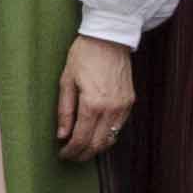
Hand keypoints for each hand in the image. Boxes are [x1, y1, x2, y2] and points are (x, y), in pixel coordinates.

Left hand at [54, 35, 136, 161]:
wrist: (109, 37)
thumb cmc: (84, 55)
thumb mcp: (66, 81)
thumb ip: (64, 111)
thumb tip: (62, 135)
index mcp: (93, 104)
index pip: (81, 139)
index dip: (71, 151)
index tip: (62, 154)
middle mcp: (111, 109)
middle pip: (97, 145)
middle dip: (83, 154)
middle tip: (70, 156)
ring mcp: (123, 106)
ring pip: (110, 139)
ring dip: (96, 147)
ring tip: (82, 147)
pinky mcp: (130, 102)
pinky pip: (118, 127)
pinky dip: (107, 135)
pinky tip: (96, 133)